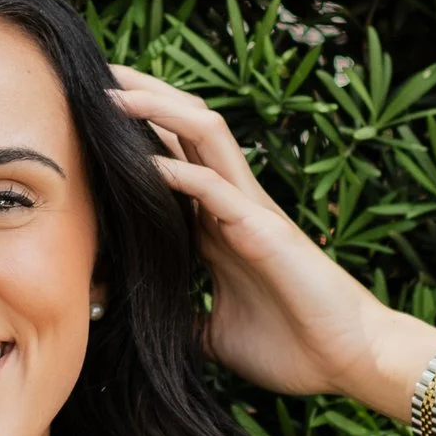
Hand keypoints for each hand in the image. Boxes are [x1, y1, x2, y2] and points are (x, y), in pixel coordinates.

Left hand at [105, 64, 395, 404]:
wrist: (347, 362)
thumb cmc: (291, 347)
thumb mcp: (214, 335)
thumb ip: (182, 320)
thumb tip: (137, 329)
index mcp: (218, 225)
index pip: (171, 159)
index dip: (135, 133)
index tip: (88, 116)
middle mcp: (233, 205)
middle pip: (186, 128)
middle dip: (142, 96)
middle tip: (94, 73)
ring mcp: (252, 212)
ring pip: (205, 136)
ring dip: (160, 111)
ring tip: (114, 93)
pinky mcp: (266, 232)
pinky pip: (219, 190)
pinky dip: (182, 174)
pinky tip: (148, 164)